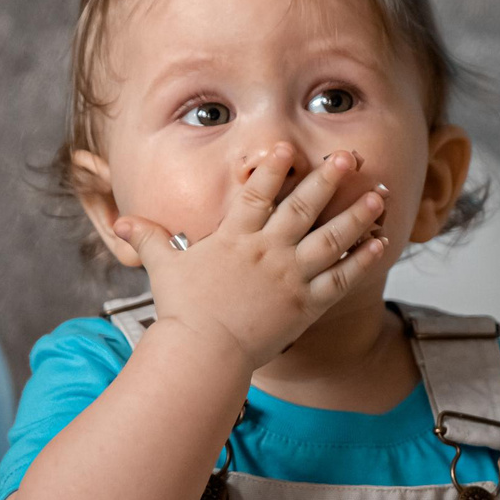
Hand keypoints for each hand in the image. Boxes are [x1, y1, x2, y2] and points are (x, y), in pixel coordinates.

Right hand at [114, 144, 391, 372]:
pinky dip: (363, 259)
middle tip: (350, 157)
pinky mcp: (307, 303)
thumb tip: (120, 222)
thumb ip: (147, 238)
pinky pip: (342, 277)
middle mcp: (268, 250)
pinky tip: (380, 242)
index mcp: (235, 236)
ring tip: (379, 194)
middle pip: (304, 205)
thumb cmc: (182, 312)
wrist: (204, 352)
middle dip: (329, 178)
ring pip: (332, 237)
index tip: (287, 147)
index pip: (257, 191)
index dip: (273, 166)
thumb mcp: (163, 267)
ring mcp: (291, 276)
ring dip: (358, 213)